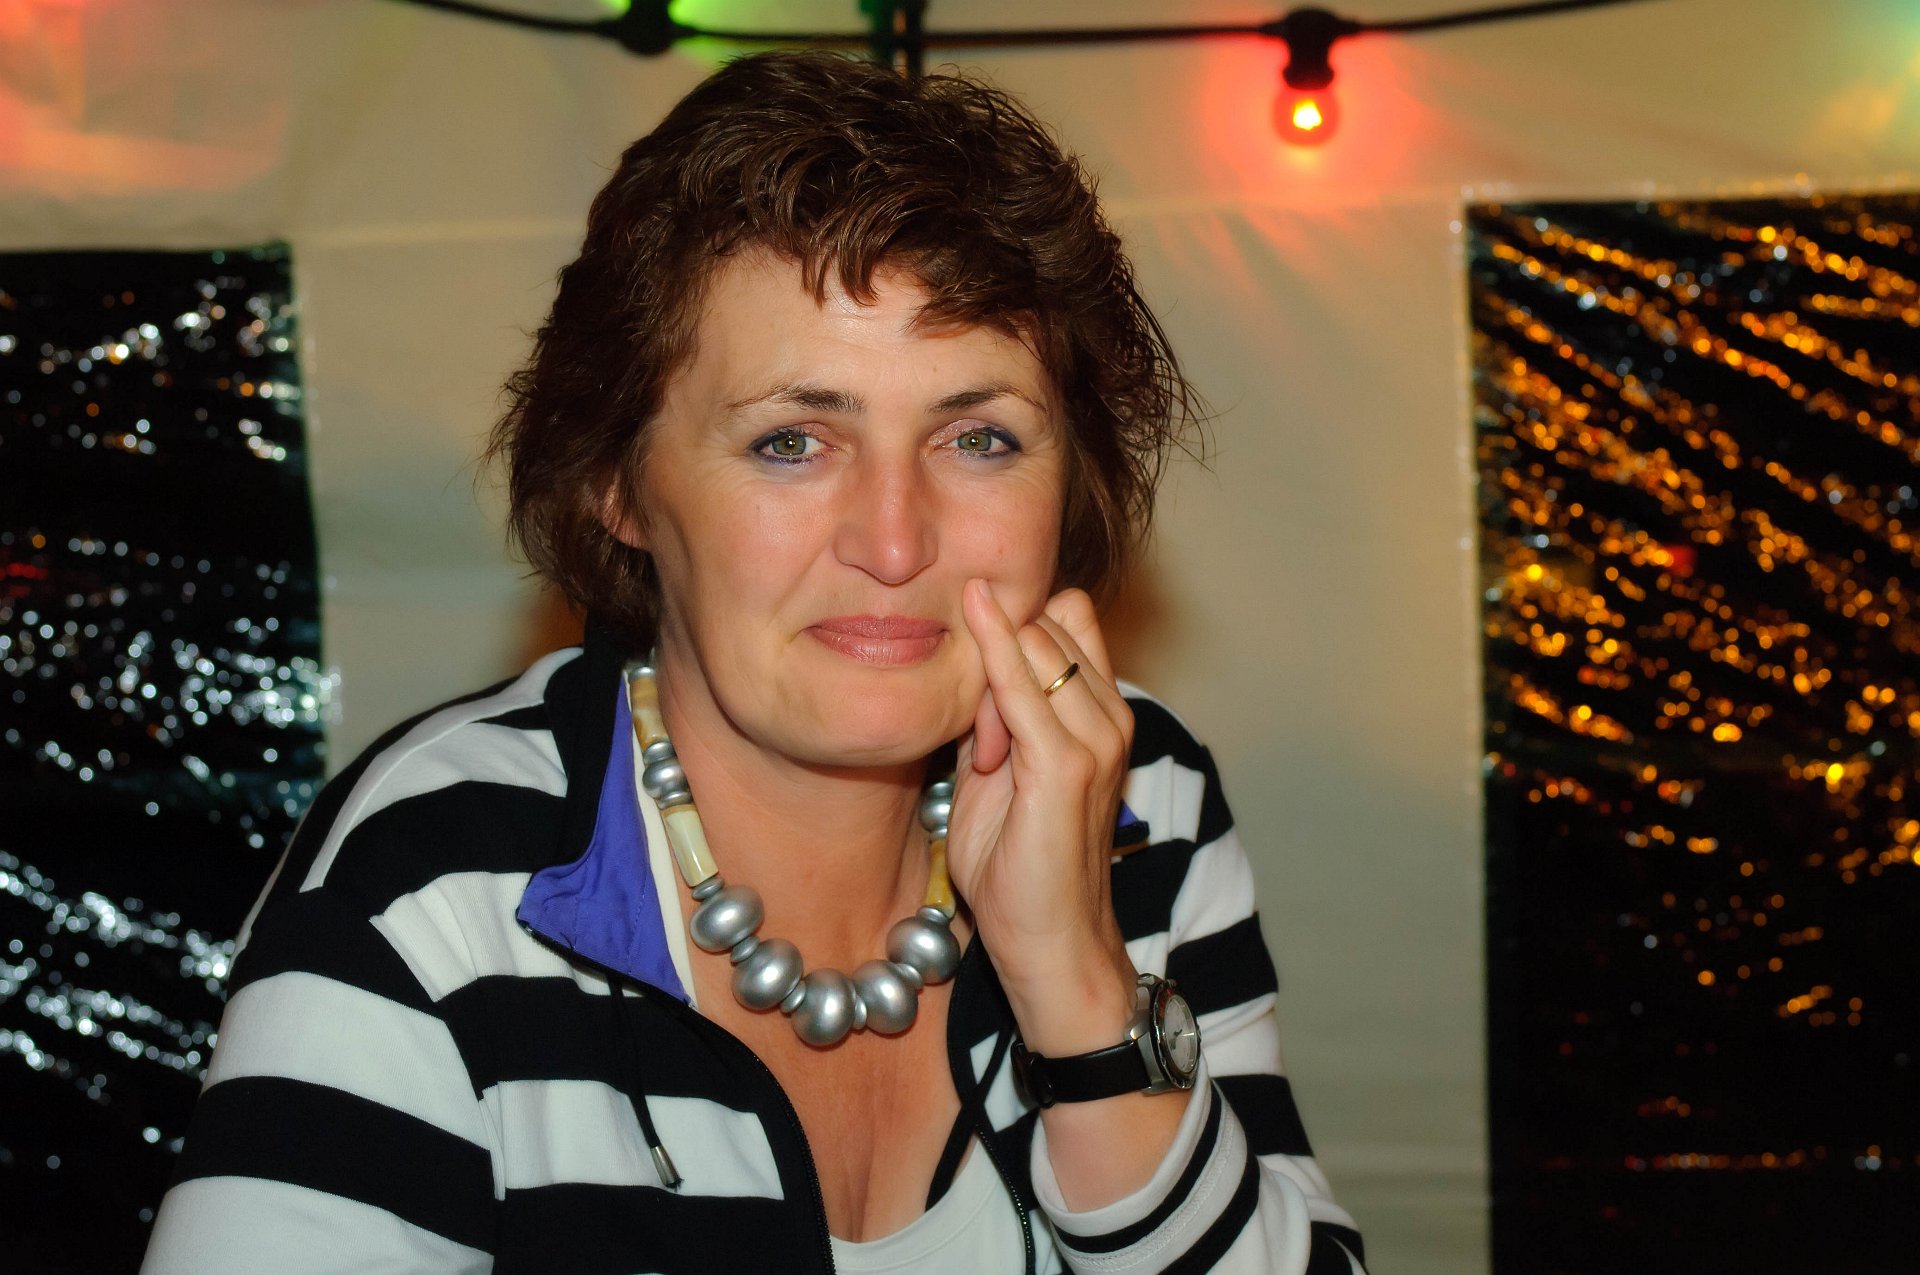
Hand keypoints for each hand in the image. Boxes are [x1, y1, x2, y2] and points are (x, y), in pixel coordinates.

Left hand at [946, 580, 1138, 1053]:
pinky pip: (1019, 679)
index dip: (1013, 635)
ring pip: (1037, 639)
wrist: (1051, 944)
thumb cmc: (1020, 867)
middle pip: (1050, 621)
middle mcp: (1110, 717)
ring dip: (990, 673)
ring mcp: (1097, 737)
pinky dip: (990, 652)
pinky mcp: (1068, 763)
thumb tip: (959, 667)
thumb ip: (990, 716)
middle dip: (1001, 651)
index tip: (977, 698)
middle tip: (978, 741)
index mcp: (1100, 716)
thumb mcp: (999, 772)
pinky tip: (969, 626)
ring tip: (984, 757)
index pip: (1066, 619)